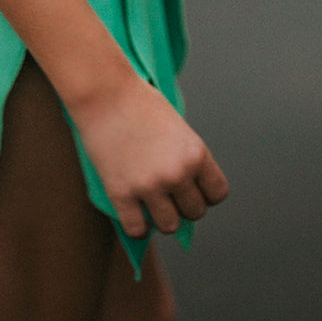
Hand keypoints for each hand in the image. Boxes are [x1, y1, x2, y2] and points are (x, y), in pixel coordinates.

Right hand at [69, 71, 228, 238]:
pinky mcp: (121, 193)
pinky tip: (131, 209)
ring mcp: (149, 186)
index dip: (205, 193)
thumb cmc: (138, 101)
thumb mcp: (176, 126)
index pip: (217, 193)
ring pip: (169, 226)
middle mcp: (177, 173)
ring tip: (150, 202)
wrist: (104, 91)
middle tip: (167, 192)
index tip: (192, 188)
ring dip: (161, 217)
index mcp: (196, 153)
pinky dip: (135, 224)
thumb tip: (185, 192)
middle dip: (183, 205)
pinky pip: (137, 229)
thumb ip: (185, 157)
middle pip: (195, 212)